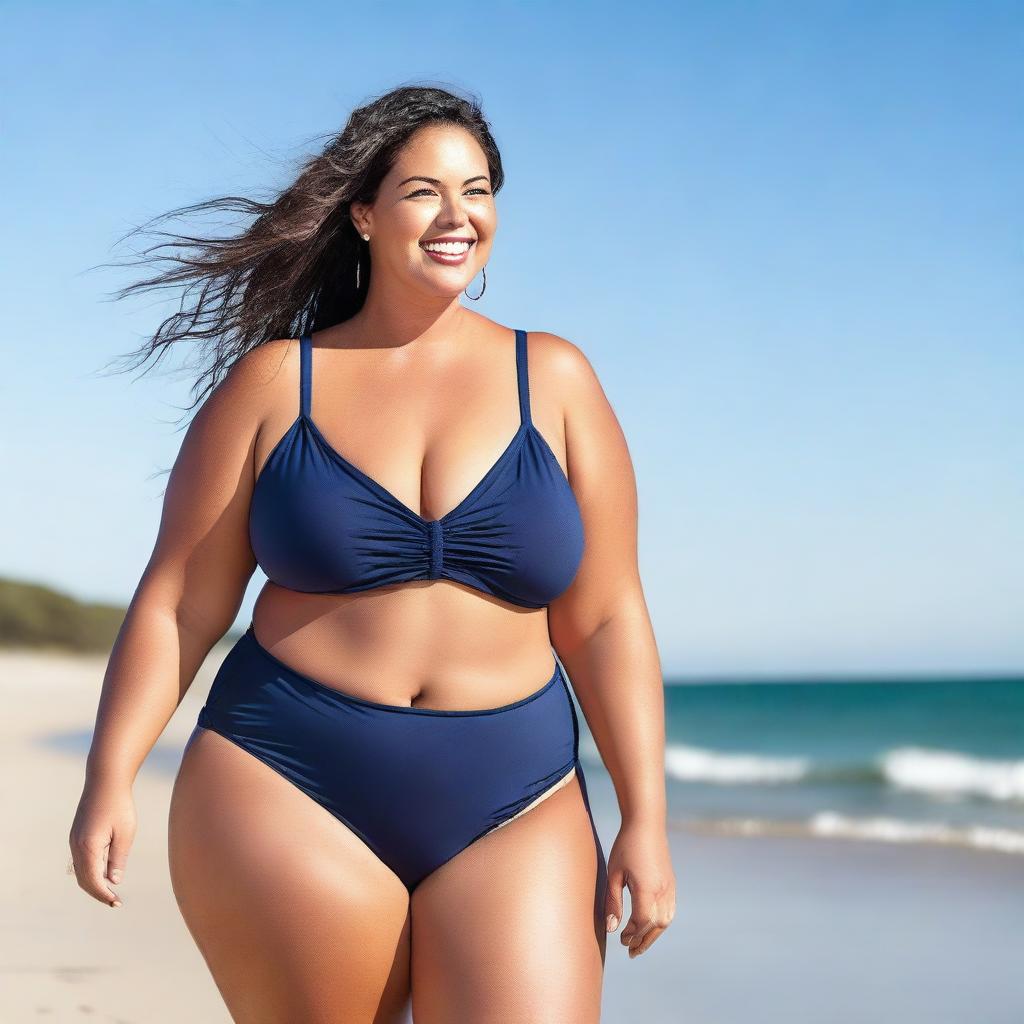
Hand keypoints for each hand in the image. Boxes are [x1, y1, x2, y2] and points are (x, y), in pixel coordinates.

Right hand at [68, 781, 136, 907]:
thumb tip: (113, 880)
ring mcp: (74, 841)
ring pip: (80, 871)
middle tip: (114, 901)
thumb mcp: (125, 833)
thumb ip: (118, 858)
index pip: (94, 881)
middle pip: (83, 880)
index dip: (104, 895)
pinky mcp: (76, 836)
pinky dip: (90, 871)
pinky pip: (81, 861)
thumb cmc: (119, 806)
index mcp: (88, 848)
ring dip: (93, 883)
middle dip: (98, 892)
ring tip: (110, 890)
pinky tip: (104, 872)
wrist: (105, 782)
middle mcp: (76, 846)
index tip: (117, 903)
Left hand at [604, 818, 675, 957]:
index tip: (619, 939)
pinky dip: (660, 923)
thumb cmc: (625, 846)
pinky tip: (649, 926)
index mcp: (647, 888)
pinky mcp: (671, 883)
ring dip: (653, 934)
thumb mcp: (614, 873)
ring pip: (666, 920)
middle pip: (656, 925)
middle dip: (643, 941)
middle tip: (629, 951)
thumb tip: (611, 929)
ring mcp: (670, 887)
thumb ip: (613, 902)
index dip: (631, 934)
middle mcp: (662, 890)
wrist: (647, 823)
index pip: (642, 921)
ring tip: (639, 945)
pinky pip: (670, 910)